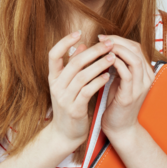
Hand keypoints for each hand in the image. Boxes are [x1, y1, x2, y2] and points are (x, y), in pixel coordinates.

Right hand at [47, 31, 114, 150]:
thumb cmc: (70, 106)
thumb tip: (80, 45)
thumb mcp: (68, 85)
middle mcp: (56, 86)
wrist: (65, 134)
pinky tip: (108, 76)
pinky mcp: (74, 109)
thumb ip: (73, 66)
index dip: (64, 42)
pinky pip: (87, 91)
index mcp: (53, 77)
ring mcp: (64, 98)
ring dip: (99, 65)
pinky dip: (98, 82)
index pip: (53, 54)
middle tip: (108, 43)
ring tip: (112, 57)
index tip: (78, 32)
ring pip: (82, 75)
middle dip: (93, 51)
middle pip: (74, 63)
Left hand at [99, 35, 155, 141]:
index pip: (136, 47)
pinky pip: (126, 74)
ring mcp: (140, 87)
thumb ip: (116, 65)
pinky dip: (115, 64)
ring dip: (116, 49)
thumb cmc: (116, 104)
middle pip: (136, 49)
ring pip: (134, 59)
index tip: (102, 37)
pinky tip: (103, 61)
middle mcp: (146, 78)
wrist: (120, 129)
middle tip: (100, 39)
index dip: (119, 39)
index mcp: (144, 73)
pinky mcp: (131, 96)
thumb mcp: (118, 80)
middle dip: (117, 41)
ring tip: (101, 47)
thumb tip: (104, 48)